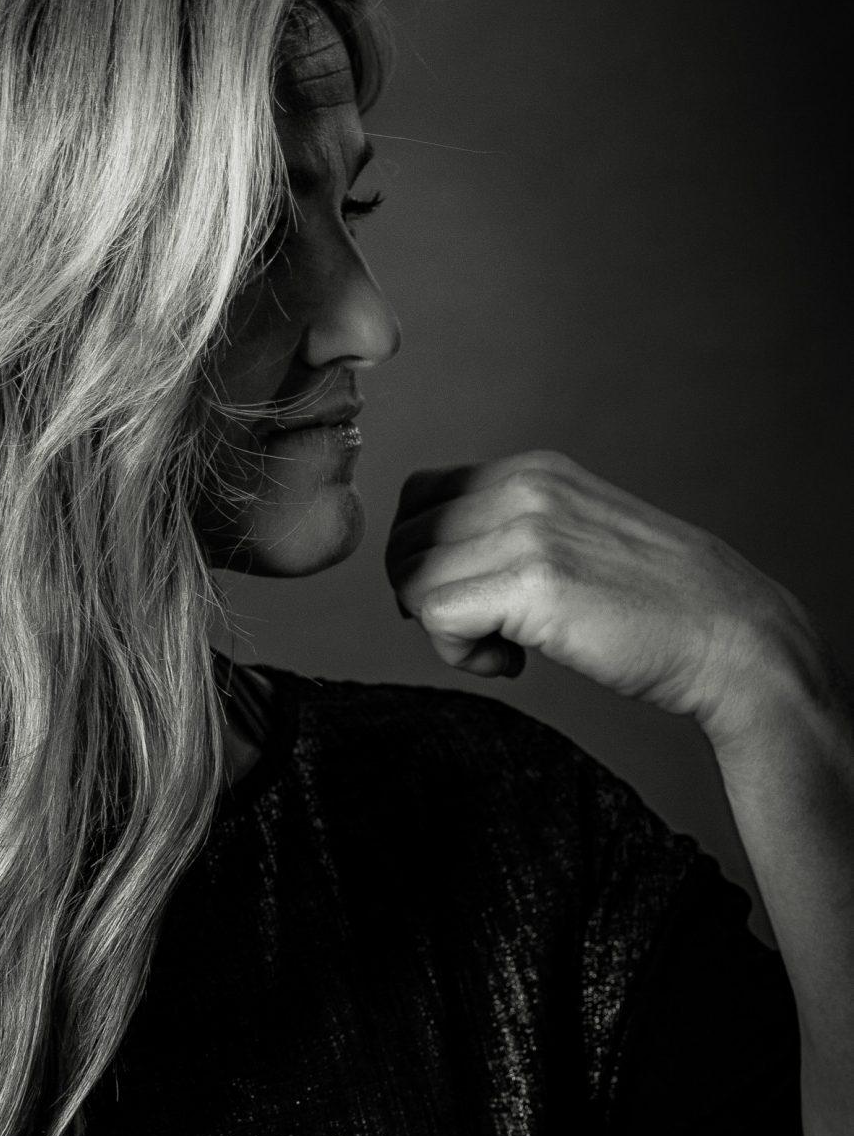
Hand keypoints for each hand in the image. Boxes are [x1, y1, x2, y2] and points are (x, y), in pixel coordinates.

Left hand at [382, 448, 810, 737]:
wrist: (731, 639)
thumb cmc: (656, 606)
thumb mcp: (575, 537)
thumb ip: (508, 534)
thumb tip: (426, 569)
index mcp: (532, 471)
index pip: (418, 498)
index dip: (425, 559)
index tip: (469, 600)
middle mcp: (525, 488)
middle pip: (404, 541)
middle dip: (425, 597)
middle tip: (484, 633)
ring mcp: (529, 530)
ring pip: (412, 580)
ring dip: (444, 630)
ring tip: (505, 650)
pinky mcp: (532, 583)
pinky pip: (435, 616)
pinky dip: (458, 653)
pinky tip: (511, 664)